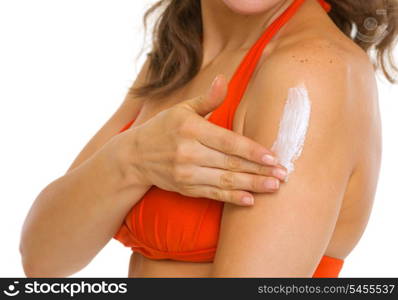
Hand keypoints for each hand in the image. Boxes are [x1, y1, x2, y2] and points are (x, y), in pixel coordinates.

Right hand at [123, 74, 286, 205]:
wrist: (135, 156)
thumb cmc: (163, 128)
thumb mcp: (182, 109)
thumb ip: (207, 99)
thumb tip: (224, 79)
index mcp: (191, 129)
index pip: (228, 141)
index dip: (252, 150)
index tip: (273, 157)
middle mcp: (188, 152)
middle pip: (230, 163)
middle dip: (259, 170)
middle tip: (283, 175)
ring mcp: (186, 173)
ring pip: (224, 180)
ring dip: (251, 185)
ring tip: (274, 187)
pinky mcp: (185, 188)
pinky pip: (212, 194)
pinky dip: (231, 198)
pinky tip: (250, 200)